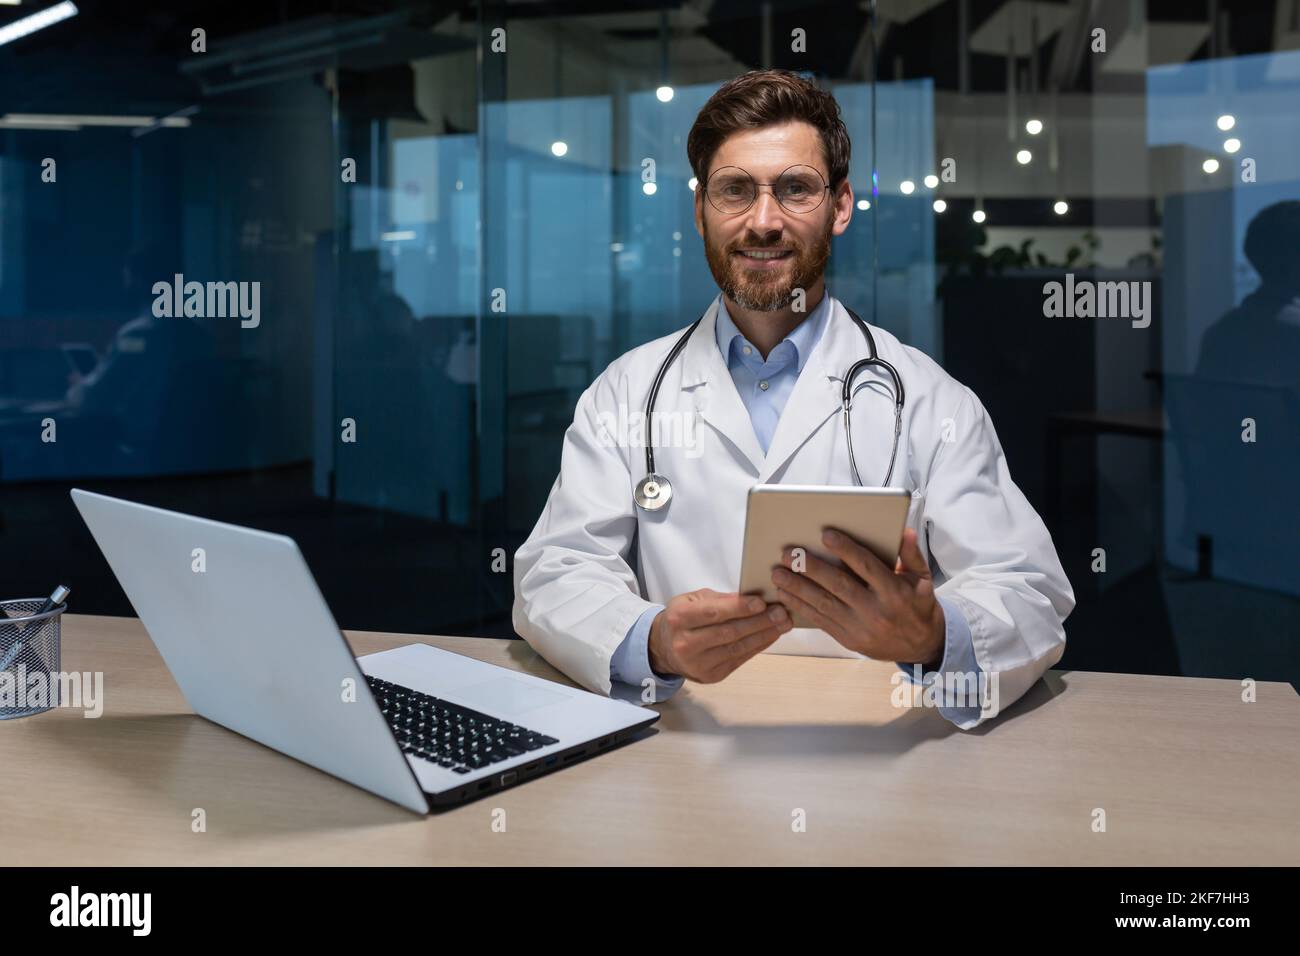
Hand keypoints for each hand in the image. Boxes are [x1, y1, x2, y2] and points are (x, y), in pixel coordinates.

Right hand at [648, 588, 792, 683]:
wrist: (664, 648)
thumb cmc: (682, 619)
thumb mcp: (692, 600)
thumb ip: (720, 599)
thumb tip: (752, 598)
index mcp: (679, 618)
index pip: (713, 613)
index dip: (739, 608)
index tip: (762, 602)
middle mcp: (685, 643)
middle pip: (728, 632)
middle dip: (758, 622)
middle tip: (781, 613)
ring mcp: (698, 663)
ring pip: (737, 648)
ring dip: (763, 635)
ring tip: (782, 624)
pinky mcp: (710, 675)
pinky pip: (739, 659)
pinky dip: (757, 647)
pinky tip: (770, 636)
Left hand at [770, 527, 944, 664]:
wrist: (922, 646)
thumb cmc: (919, 605)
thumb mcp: (923, 579)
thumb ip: (912, 554)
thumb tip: (904, 531)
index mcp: (895, 592)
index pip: (867, 566)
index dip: (846, 550)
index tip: (825, 534)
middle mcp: (876, 611)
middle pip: (838, 585)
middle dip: (810, 568)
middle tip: (788, 553)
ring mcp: (860, 628)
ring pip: (824, 604)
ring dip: (798, 588)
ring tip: (777, 573)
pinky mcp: (849, 640)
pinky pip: (821, 621)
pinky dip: (801, 607)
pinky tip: (786, 595)